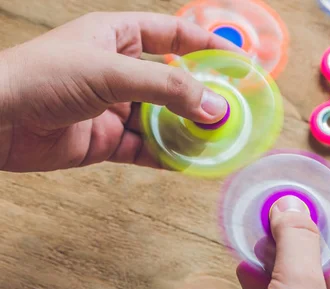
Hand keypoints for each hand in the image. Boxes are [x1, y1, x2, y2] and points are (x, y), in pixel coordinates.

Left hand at [0, 12, 240, 171]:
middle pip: (175, 82)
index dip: (209, 47)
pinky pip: (146, 149)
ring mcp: (115, 108)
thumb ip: (167, 89)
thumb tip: (213, 107)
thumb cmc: (41, 77)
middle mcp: (120, 71)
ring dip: (189, 131)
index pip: (175, 36)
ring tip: (218, 142)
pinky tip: (190, 162)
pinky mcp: (107, 141)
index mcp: (119, 37)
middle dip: (203, 98)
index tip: (240, 64)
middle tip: (234, 113)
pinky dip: (168, 156)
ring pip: (164, 120)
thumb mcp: (111, 72)